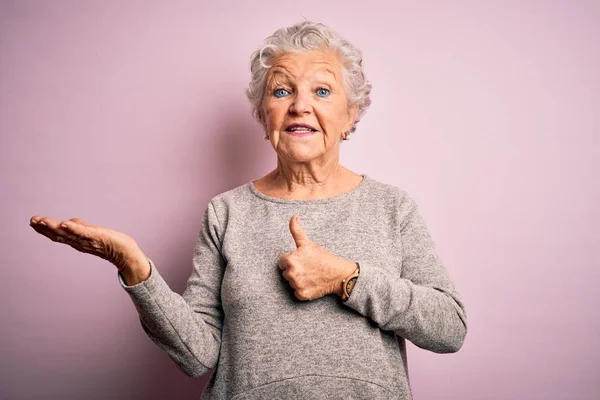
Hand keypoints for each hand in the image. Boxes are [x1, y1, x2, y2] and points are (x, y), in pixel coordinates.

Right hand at [29, 215, 146, 272]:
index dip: (45, 229)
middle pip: (58, 235)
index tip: (33, 222)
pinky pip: (83, 233)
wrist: (125, 253)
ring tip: (42, 220)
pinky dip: (73, 228)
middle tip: (32, 220)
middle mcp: (79, 242)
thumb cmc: (109, 242)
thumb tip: (69, 221)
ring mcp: (87, 240)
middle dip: (44, 228)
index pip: (58, 234)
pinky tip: (64, 223)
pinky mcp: (97, 237)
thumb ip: (80, 227)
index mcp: (76, 241)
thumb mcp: (91, 232)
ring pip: (67, 233)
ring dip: (54, 227)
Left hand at [278, 215, 356, 300]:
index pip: (282, 262)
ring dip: (298, 280)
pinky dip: (303, 290)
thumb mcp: (308, 243)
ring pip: (291, 283)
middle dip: (294, 270)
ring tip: (311, 275)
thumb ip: (296, 230)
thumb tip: (294, 216)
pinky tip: (312, 284)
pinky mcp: (302, 294)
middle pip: (286, 273)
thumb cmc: (323, 257)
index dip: (291, 260)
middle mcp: (291, 273)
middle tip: (308, 268)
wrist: (338, 274)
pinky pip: (296, 292)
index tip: (302, 260)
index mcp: (290, 260)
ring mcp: (296, 285)